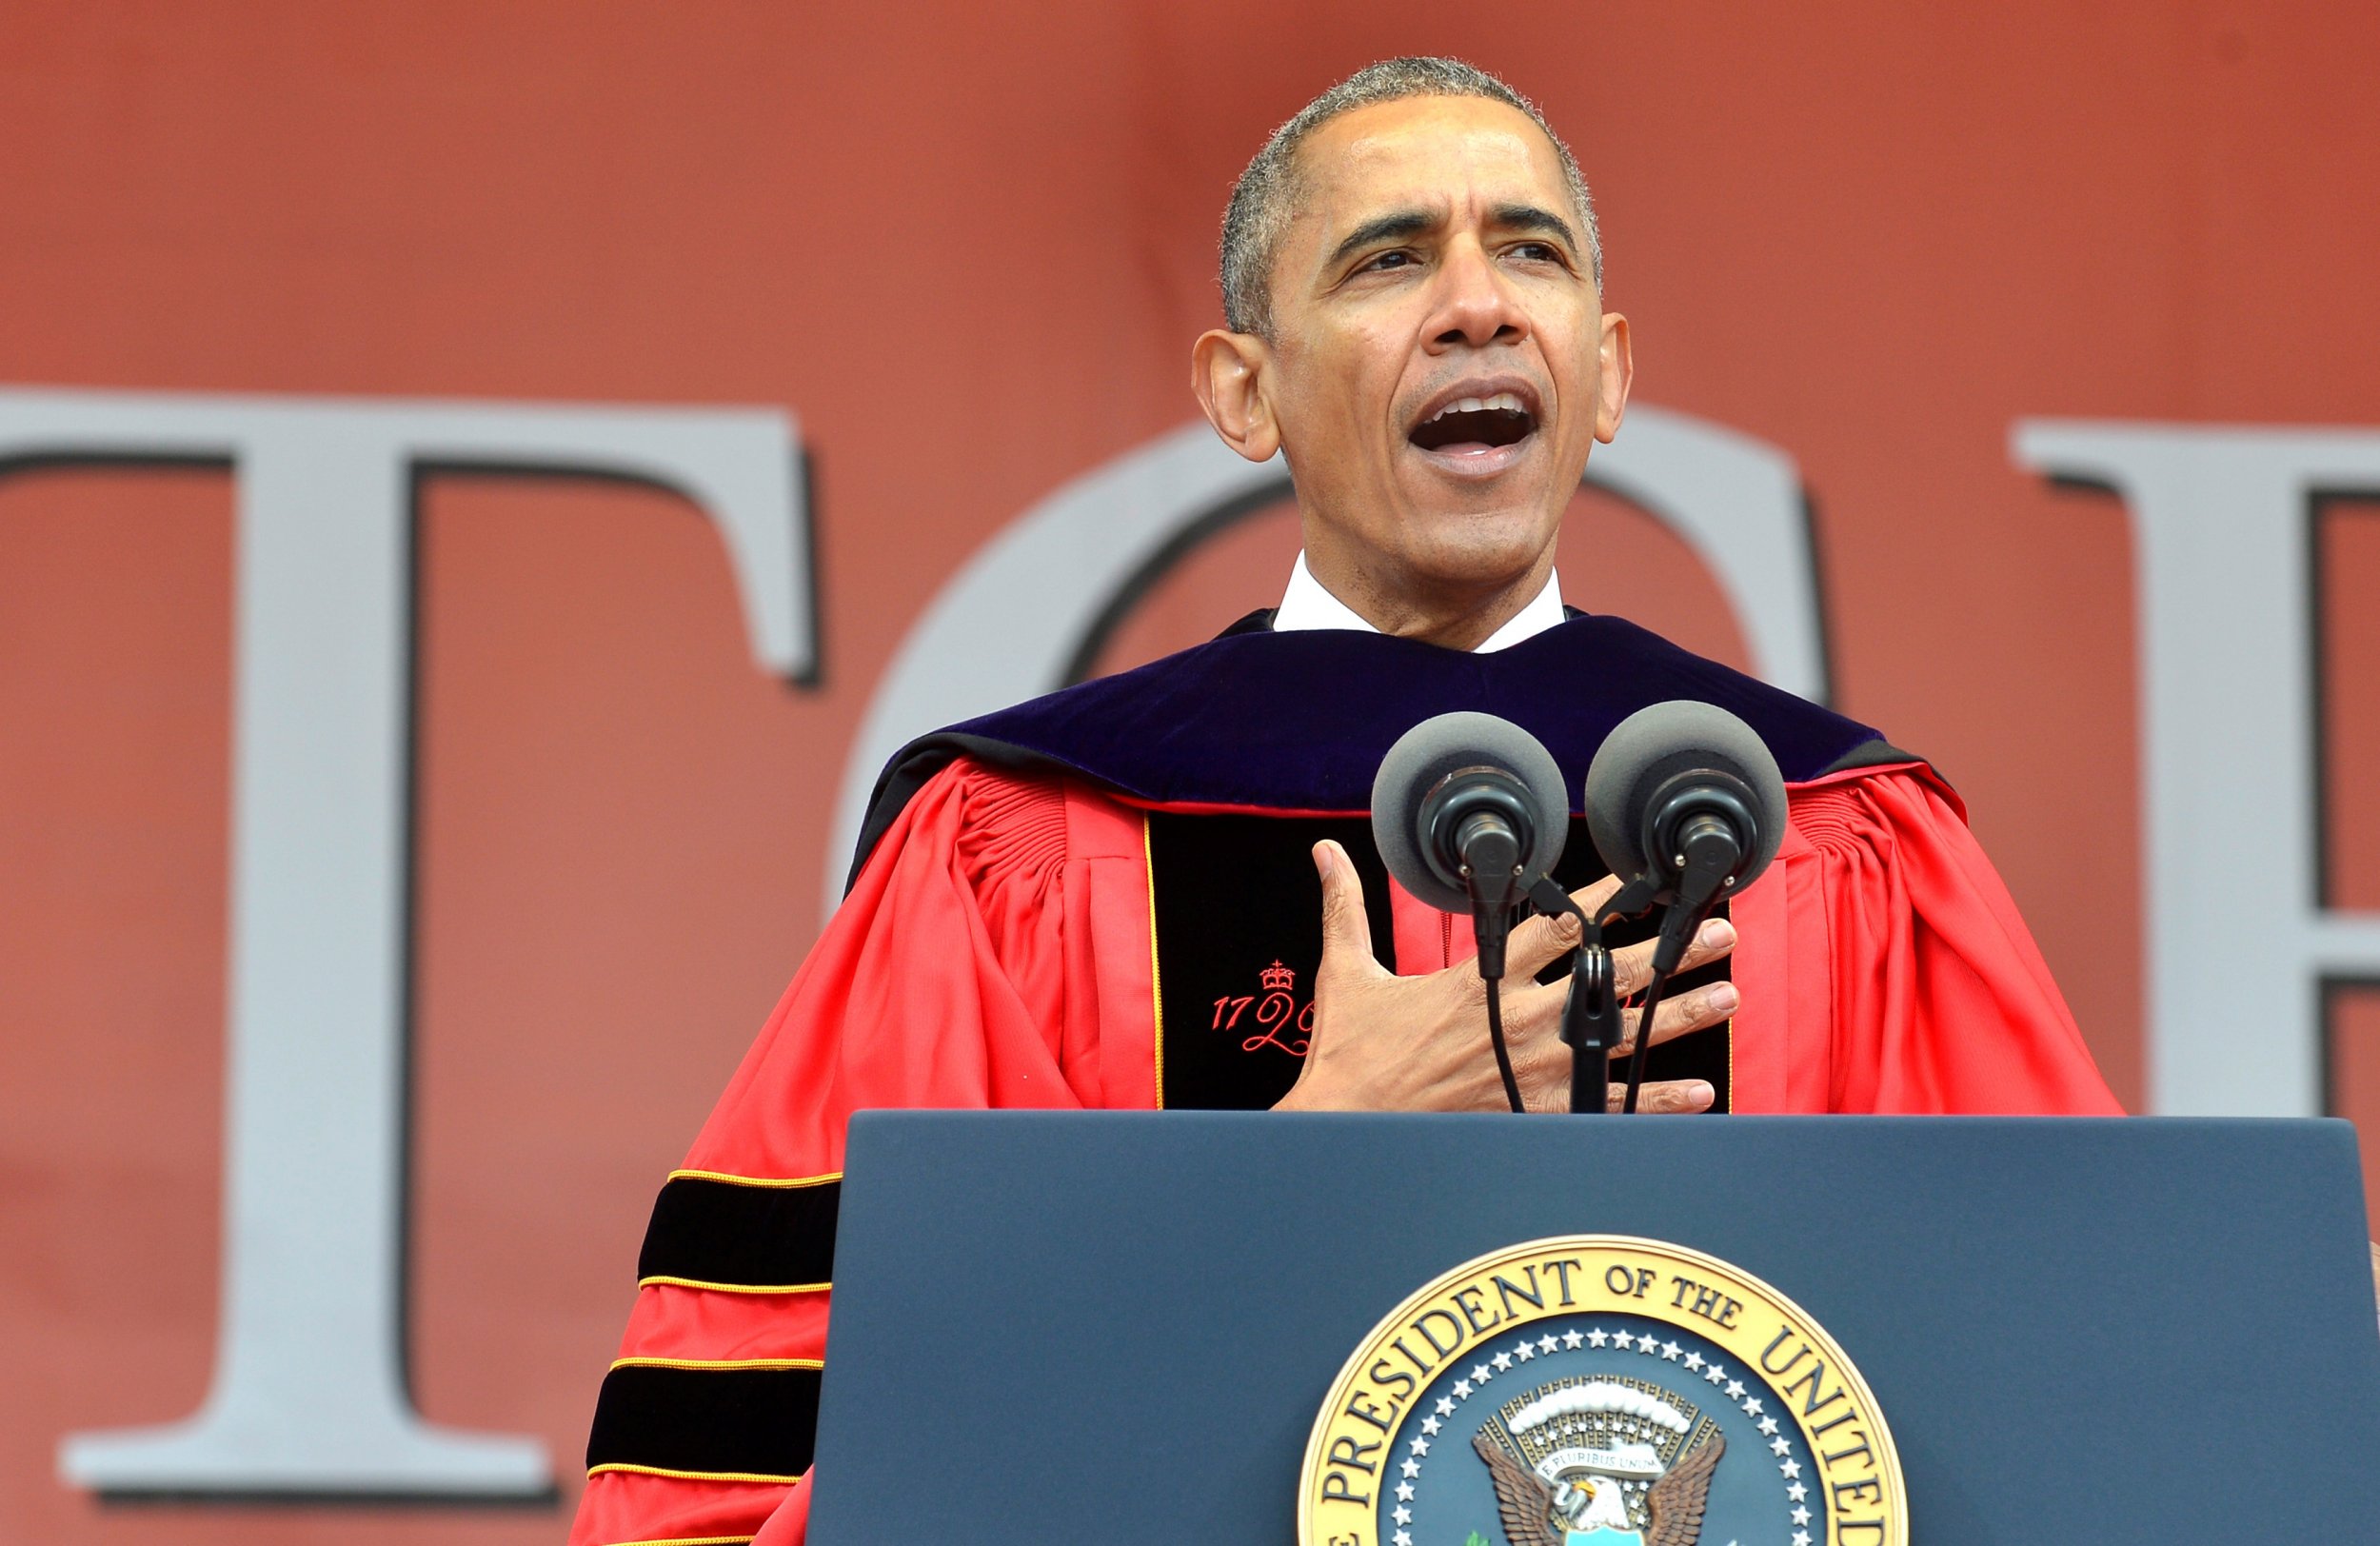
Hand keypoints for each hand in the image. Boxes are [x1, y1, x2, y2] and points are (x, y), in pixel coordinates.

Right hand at [1273, 840, 1739, 1113]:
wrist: (1345, 1127)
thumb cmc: (1349, 1053)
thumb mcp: (1346, 970)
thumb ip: (1345, 906)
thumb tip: (1323, 854)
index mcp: (1479, 980)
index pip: (1551, 924)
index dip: (1602, 896)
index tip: (1643, 877)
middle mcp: (1518, 1020)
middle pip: (1609, 977)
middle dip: (1668, 952)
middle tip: (1719, 933)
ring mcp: (1533, 1070)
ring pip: (1623, 1038)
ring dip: (1680, 1016)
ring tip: (1728, 995)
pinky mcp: (1535, 1114)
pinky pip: (1609, 1107)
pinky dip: (1657, 1101)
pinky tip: (1699, 1092)